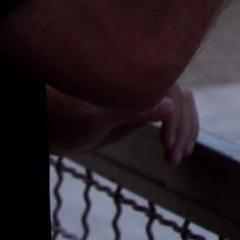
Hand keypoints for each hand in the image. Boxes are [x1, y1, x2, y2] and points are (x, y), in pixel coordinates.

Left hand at [48, 84, 199, 165]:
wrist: (54, 125)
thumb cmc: (68, 121)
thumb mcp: (96, 121)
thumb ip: (129, 112)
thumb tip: (169, 105)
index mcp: (132, 79)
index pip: (171, 91)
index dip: (175, 119)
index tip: (166, 146)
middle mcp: (142, 83)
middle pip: (181, 97)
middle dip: (182, 128)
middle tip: (172, 160)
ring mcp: (145, 94)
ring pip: (181, 103)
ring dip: (185, 130)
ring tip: (176, 159)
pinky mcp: (144, 106)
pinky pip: (173, 111)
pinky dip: (180, 129)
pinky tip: (177, 150)